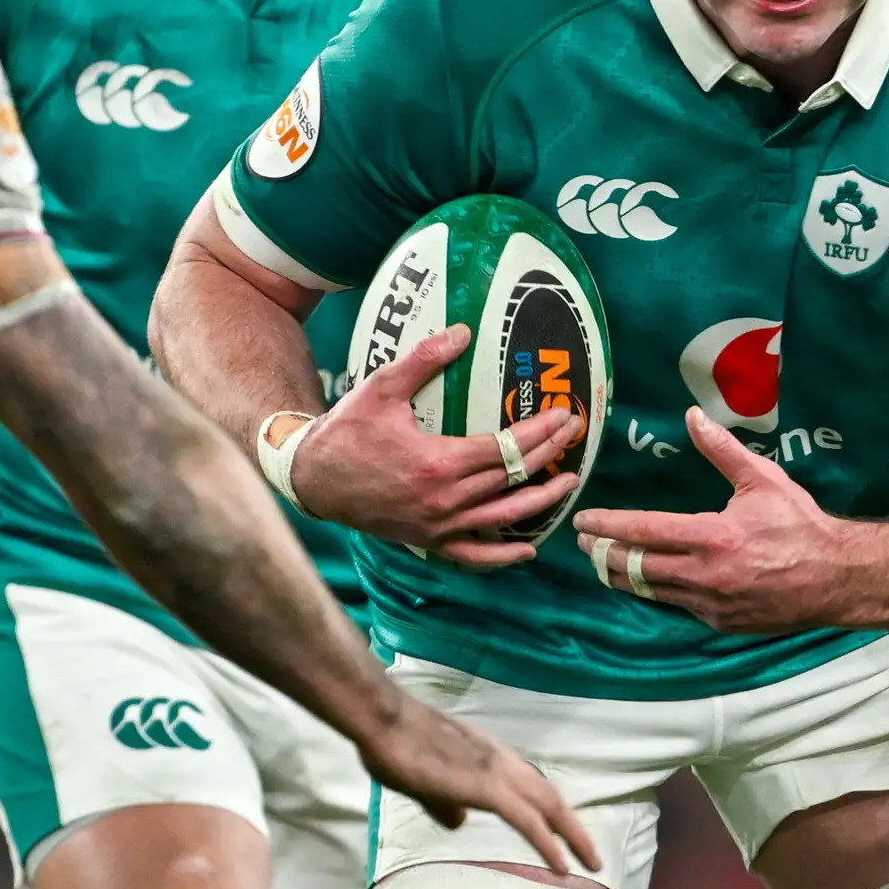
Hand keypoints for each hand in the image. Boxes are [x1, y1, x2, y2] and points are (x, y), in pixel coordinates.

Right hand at [286, 325, 580, 567]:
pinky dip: (502, 555)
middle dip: (549, 456)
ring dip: (541, 502)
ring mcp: (438, 526)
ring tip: (568, 484)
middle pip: (512, 479)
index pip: (506, 448)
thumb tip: (463, 332)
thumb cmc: (347, 430)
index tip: (564, 417)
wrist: (313, 478)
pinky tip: (527, 548)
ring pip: (502, 518)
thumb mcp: (382, 387)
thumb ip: (424, 359)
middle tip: (575, 437)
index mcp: (438, 463)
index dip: (540, 432)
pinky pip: (472, 556)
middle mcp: (444, 501)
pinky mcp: (427, 541)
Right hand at [353, 695, 600, 877]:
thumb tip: (460, 821)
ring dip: (572, 836)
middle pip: (548, 796)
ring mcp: (497, 773)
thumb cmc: (392, 746)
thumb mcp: (421, 782)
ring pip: (548, 806)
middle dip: (572, 826)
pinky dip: (549, 844)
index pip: (529, 785)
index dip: (548, 809)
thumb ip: (443, 802)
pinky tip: (561, 866)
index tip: (562, 832)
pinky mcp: (488, 789)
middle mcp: (501, 761)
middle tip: (592, 854)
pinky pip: (528, 821)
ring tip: (591, 862)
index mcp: (487, 757)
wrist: (383, 722)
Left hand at [573, 409, 862, 632]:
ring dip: (624, 578)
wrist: (837, 579)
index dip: (609, 527)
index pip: (644, 532)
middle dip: (604, 556)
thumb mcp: (764, 480)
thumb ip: (723, 450)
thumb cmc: (801, 525)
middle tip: (585, 545)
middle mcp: (705, 576)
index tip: (584, 522)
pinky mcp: (720, 623)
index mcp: (712, 537)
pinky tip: (650, 582)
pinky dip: (659, 593)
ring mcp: (711, 605)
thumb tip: (692, 416)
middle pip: (637, 569)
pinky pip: (679, 607)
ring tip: (605, 565)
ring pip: (651, 593)